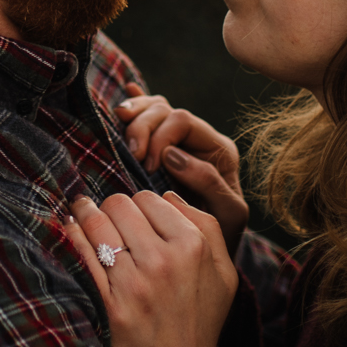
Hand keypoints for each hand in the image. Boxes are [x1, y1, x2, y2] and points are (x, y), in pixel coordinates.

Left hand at [66, 188, 239, 346]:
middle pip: (121, 204)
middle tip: (106, 214)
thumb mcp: (224, 274)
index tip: (131, 213)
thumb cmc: (200, 322)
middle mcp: (165, 260)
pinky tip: (68, 229)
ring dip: (84, 213)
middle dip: (110, 205)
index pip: (151, 197)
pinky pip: (82, 254)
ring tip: (79, 211)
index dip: (138, 203)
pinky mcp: (111, 303)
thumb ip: (208, 227)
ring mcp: (136, 282)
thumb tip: (169, 196)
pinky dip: (70, 235)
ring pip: (97, 223)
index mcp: (194, 246)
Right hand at [115, 88, 248, 252]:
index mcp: (218, 150)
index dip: (159, 137)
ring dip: (133, 115)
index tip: (148, 166)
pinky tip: (128, 93)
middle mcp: (199, 140)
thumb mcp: (227, 214)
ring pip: (155, 107)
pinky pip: (150, 113)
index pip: (182, 121)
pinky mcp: (163, 147)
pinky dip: (137, 102)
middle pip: (165, 110)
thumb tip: (173, 155)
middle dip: (142, 127)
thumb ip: (209, 183)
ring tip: (119, 129)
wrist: (210, 253)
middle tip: (132, 155)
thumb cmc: (221, 235)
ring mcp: (180, 141)